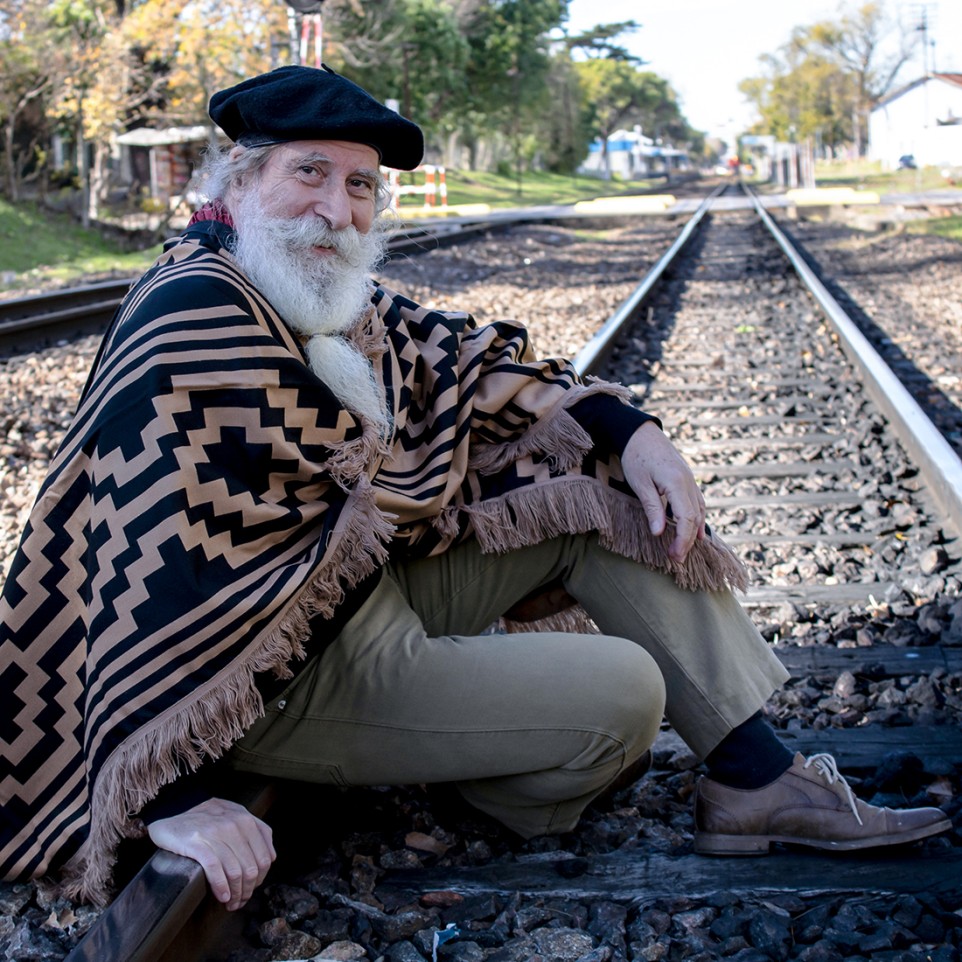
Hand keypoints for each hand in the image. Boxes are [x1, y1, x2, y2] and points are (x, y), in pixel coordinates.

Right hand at [146, 797, 274, 910]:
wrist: (174, 805)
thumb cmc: (207, 815)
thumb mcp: (236, 814)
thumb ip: (256, 831)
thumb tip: (271, 858)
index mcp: (247, 820)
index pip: (264, 858)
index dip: (260, 879)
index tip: (251, 889)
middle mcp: (235, 826)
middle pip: (251, 868)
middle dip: (247, 891)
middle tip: (240, 901)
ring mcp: (216, 834)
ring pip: (235, 872)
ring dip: (235, 894)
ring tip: (230, 903)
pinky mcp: (197, 843)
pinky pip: (215, 870)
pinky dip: (221, 887)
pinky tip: (222, 896)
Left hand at [621, 421, 705, 563]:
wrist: (640, 432)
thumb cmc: (635, 456)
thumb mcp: (639, 483)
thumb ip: (652, 508)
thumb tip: (659, 533)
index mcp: (677, 482)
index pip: (686, 518)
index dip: (682, 540)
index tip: (674, 556)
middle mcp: (688, 481)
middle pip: (695, 517)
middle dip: (687, 540)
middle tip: (677, 559)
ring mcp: (690, 479)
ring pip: (699, 510)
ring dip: (694, 532)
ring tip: (685, 550)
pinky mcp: (687, 478)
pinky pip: (697, 502)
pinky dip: (697, 518)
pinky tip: (695, 531)